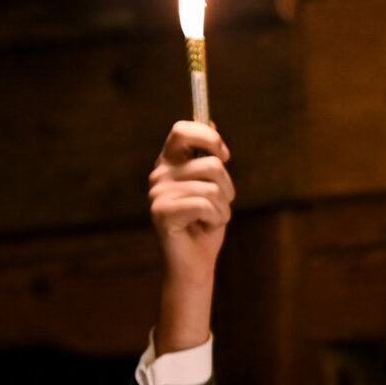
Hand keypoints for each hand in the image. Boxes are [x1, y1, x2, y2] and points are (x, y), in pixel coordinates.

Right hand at [148, 121, 232, 348]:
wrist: (195, 265)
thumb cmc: (205, 226)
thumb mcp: (212, 187)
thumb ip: (208, 156)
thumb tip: (209, 120)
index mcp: (170, 162)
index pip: (183, 130)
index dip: (209, 138)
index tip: (224, 155)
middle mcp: (160, 173)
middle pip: (212, 164)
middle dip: (228, 188)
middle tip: (218, 206)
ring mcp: (158, 192)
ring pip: (213, 188)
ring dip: (223, 209)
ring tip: (209, 220)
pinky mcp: (161, 212)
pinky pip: (205, 205)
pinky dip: (215, 219)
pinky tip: (203, 228)